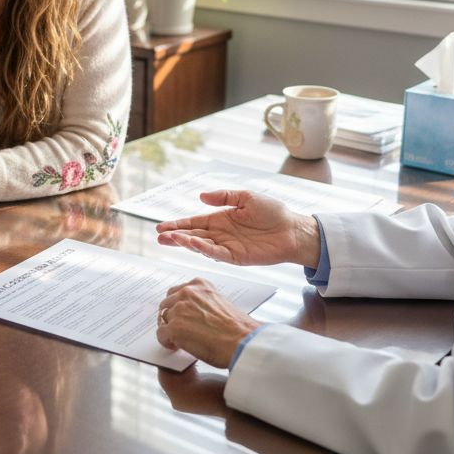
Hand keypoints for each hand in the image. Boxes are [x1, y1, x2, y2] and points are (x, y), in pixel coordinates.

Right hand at [155, 190, 319, 267]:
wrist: (293, 230)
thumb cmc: (273, 212)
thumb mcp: (247, 197)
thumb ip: (224, 196)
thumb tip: (201, 196)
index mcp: (221, 218)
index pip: (194, 222)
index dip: (178, 224)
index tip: (161, 227)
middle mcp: (221, 234)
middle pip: (193, 235)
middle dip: (175, 236)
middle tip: (159, 236)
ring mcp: (227, 247)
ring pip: (201, 246)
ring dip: (185, 243)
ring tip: (170, 240)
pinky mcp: (237, 258)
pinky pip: (216, 254)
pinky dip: (203, 250)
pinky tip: (191, 244)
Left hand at [155, 278, 259, 368]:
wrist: (242, 341)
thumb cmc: (237, 328)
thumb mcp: (220, 303)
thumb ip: (203, 303)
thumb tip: (192, 315)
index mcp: (199, 285)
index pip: (177, 292)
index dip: (177, 305)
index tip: (180, 314)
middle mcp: (187, 293)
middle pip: (166, 304)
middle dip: (171, 316)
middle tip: (177, 328)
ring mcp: (179, 310)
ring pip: (163, 319)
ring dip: (169, 329)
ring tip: (179, 339)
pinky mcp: (174, 328)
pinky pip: (161, 335)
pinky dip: (166, 342)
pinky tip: (177, 347)